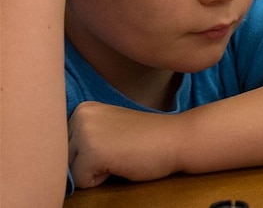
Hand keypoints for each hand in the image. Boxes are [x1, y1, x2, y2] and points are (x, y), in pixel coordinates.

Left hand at [67, 102, 182, 188]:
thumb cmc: (146, 139)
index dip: (90, 154)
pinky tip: (121, 163)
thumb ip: (85, 135)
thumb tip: (57, 157)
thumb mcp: (109, 128)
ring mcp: (85, 132)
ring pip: (70, 170)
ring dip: (94, 171)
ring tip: (120, 156)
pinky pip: (82, 181)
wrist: (177, 139)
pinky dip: (101, 180)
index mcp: (83, 108)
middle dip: (89, 163)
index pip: (64, 147)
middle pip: (64, 158)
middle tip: (120, 150)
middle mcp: (80, 116)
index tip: (116, 142)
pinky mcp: (93, 152)